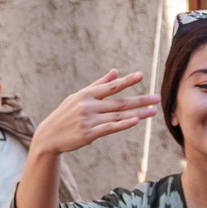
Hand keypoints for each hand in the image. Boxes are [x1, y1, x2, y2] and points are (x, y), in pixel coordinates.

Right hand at [31, 70, 156, 157]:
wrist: (49, 136)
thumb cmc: (66, 115)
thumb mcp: (78, 97)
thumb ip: (98, 84)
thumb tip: (115, 71)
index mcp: (86, 94)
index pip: (110, 86)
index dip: (126, 81)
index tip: (142, 76)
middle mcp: (88, 105)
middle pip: (119, 102)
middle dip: (140, 100)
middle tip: (157, 98)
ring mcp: (88, 120)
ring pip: (118, 115)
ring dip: (137, 113)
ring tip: (153, 111)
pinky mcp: (88, 134)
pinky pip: (109, 128)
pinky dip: (123, 124)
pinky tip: (135, 121)